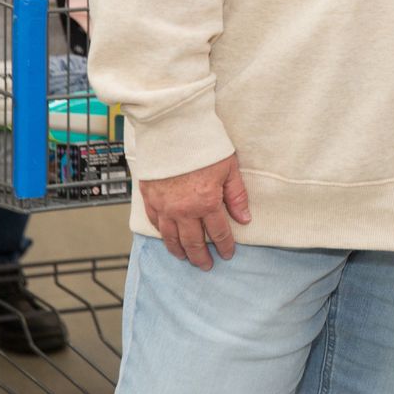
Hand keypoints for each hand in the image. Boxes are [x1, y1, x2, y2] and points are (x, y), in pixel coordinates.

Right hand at [138, 153, 253, 270]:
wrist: (172, 128)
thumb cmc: (203, 144)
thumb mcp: (229, 167)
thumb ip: (236, 196)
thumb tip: (244, 218)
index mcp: (206, 202)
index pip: (218, 232)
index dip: (224, 245)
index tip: (227, 254)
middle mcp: (184, 209)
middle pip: (193, 241)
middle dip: (201, 256)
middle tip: (206, 265)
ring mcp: (164, 206)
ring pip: (171, 238)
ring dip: (180, 251)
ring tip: (185, 259)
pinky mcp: (150, 198)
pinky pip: (155, 223)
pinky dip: (161, 234)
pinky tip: (166, 238)